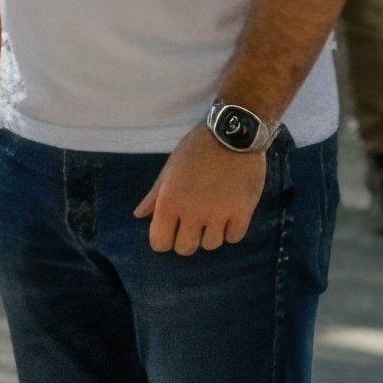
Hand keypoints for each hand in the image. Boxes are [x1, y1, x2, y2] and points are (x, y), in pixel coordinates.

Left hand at [133, 129, 263, 254]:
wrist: (233, 134)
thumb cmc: (197, 149)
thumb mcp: (170, 168)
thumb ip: (155, 195)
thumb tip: (139, 215)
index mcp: (170, 201)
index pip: (160, 243)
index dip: (164, 240)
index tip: (171, 231)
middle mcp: (192, 212)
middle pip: (185, 249)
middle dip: (187, 239)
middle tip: (193, 224)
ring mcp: (219, 214)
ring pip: (211, 245)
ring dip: (211, 234)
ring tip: (214, 215)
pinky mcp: (242, 212)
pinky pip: (234, 238)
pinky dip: (231, 231)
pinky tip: (230, 215)